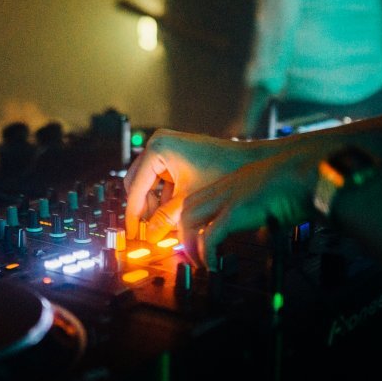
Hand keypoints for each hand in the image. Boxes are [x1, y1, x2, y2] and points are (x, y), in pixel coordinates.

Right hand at [123, 129, 258, 241]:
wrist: (248, 160)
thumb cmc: (222, 172)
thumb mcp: (189, 201)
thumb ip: (165, 220)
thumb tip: (148, 237)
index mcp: (157, 149)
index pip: (136, 188)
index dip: (133, 215)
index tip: (132, 234)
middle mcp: (158, 143)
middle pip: (137, 184)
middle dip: (143, 209)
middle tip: (147, 231)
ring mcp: (166, 147)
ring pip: (148, 183)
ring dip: (154, 204)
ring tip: (163, 225)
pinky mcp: (175, 154)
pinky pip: (160, 178)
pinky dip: (164, 196)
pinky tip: (173, 213)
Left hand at [179, 143, 318, 269]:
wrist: (309, 171)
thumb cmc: (300, 182)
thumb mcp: (273, 195)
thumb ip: (262, 211)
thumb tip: (264, 231)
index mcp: (234, 182)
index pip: (198, 200)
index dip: (192, 221)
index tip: (194, 240)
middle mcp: (226, 187)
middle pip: (188, 209)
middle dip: (184, 234)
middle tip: (192, 256)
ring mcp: (229, 197)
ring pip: (191, 221)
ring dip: (191, 246)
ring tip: (200, 264)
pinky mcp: (237, 210)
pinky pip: (210, 236)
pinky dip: (207, 253)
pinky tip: (214, 265)